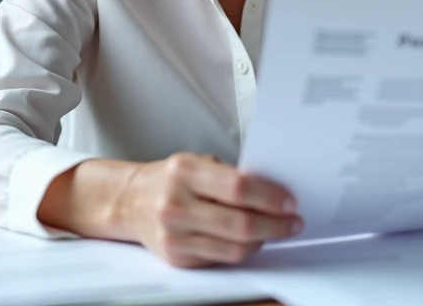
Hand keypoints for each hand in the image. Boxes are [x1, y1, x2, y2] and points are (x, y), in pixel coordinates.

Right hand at [120, 152, 302, 267]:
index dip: (270, 197)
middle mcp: (176, 204)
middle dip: (275, 224)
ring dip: (263, 240)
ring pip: (234, 248)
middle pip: (240, 223)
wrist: (130, 200)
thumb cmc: (169, 179)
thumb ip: (231, 176)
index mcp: (184, 171)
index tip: (289, 201)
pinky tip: (250, 240)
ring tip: (275, 230)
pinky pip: (222, 259)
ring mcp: (174, 234)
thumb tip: (273, 191)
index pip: (238, 187)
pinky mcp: (176, 257)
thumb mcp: (197, 163)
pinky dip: (242, 250)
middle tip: (292, 222)